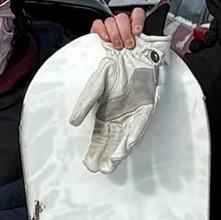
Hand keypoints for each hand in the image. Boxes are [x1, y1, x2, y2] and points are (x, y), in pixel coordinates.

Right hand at [71, 37, 161, 172]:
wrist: (135, 49)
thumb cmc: (118, 65)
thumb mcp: (96, 83)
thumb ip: (86, 102)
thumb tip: (73, 121)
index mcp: (107, 113)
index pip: (100, 137)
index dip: (95, 150)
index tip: (90, 164)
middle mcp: (121, 117)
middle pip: (113, 141)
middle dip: (107, 156)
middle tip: (102, 169)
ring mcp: (135, 113)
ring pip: (127, 136)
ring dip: (121, 149)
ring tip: (113, 162)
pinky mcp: (147, 106)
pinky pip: (141, 123)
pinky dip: (135, 133)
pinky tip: (128, 144)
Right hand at [93, 8, 148, 51]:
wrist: (110, 61)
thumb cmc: (127, 53)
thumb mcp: (137, 48)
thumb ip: (142, 43)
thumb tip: (148, 47)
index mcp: (133, 24)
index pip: (137, 13)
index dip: (137, 21)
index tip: (137, 32)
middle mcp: (121, 22)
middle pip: (122, 18)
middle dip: (125, 32)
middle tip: (129, 45)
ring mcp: (109, 24)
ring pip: (110, 21)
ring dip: (115, 35)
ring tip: (118, 46)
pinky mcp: (97, 28)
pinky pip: (98, 24)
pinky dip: (102, 31)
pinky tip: (106, 39)